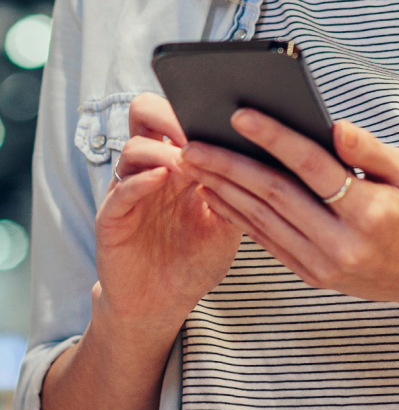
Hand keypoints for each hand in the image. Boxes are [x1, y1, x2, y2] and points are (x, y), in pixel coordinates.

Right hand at [96, 93, 242, 328]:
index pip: (176, 111)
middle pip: (144, 112)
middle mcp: (150, 168)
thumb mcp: (230, 219)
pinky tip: (164, 178)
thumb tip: (276, 154)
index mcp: (178, 161)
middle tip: (201, 127)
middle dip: (171, 111)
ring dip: (165, 150)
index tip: (229, 113)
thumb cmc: (197, 258)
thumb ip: (242, 187)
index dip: (197, 105)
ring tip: (191, 161)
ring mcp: (129, 191)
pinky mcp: (111, 219)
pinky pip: (120, 190)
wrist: (164, 303)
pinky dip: (141, 180)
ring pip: (133, 148)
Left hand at [180, 111, 398, 311]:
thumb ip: (369, 150)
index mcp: (370, 213)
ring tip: (195, 164)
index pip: (312, 168)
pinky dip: (238, 216)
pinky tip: (217, 194)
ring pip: (263, 220)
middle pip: (275, 195)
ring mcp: (324, 265)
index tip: (241, 116)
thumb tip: (333, 127)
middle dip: (229, 166)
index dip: (275, 138)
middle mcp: (343, 244)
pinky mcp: (312, 276)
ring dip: (224, 190)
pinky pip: (267, 241)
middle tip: (194, 143)